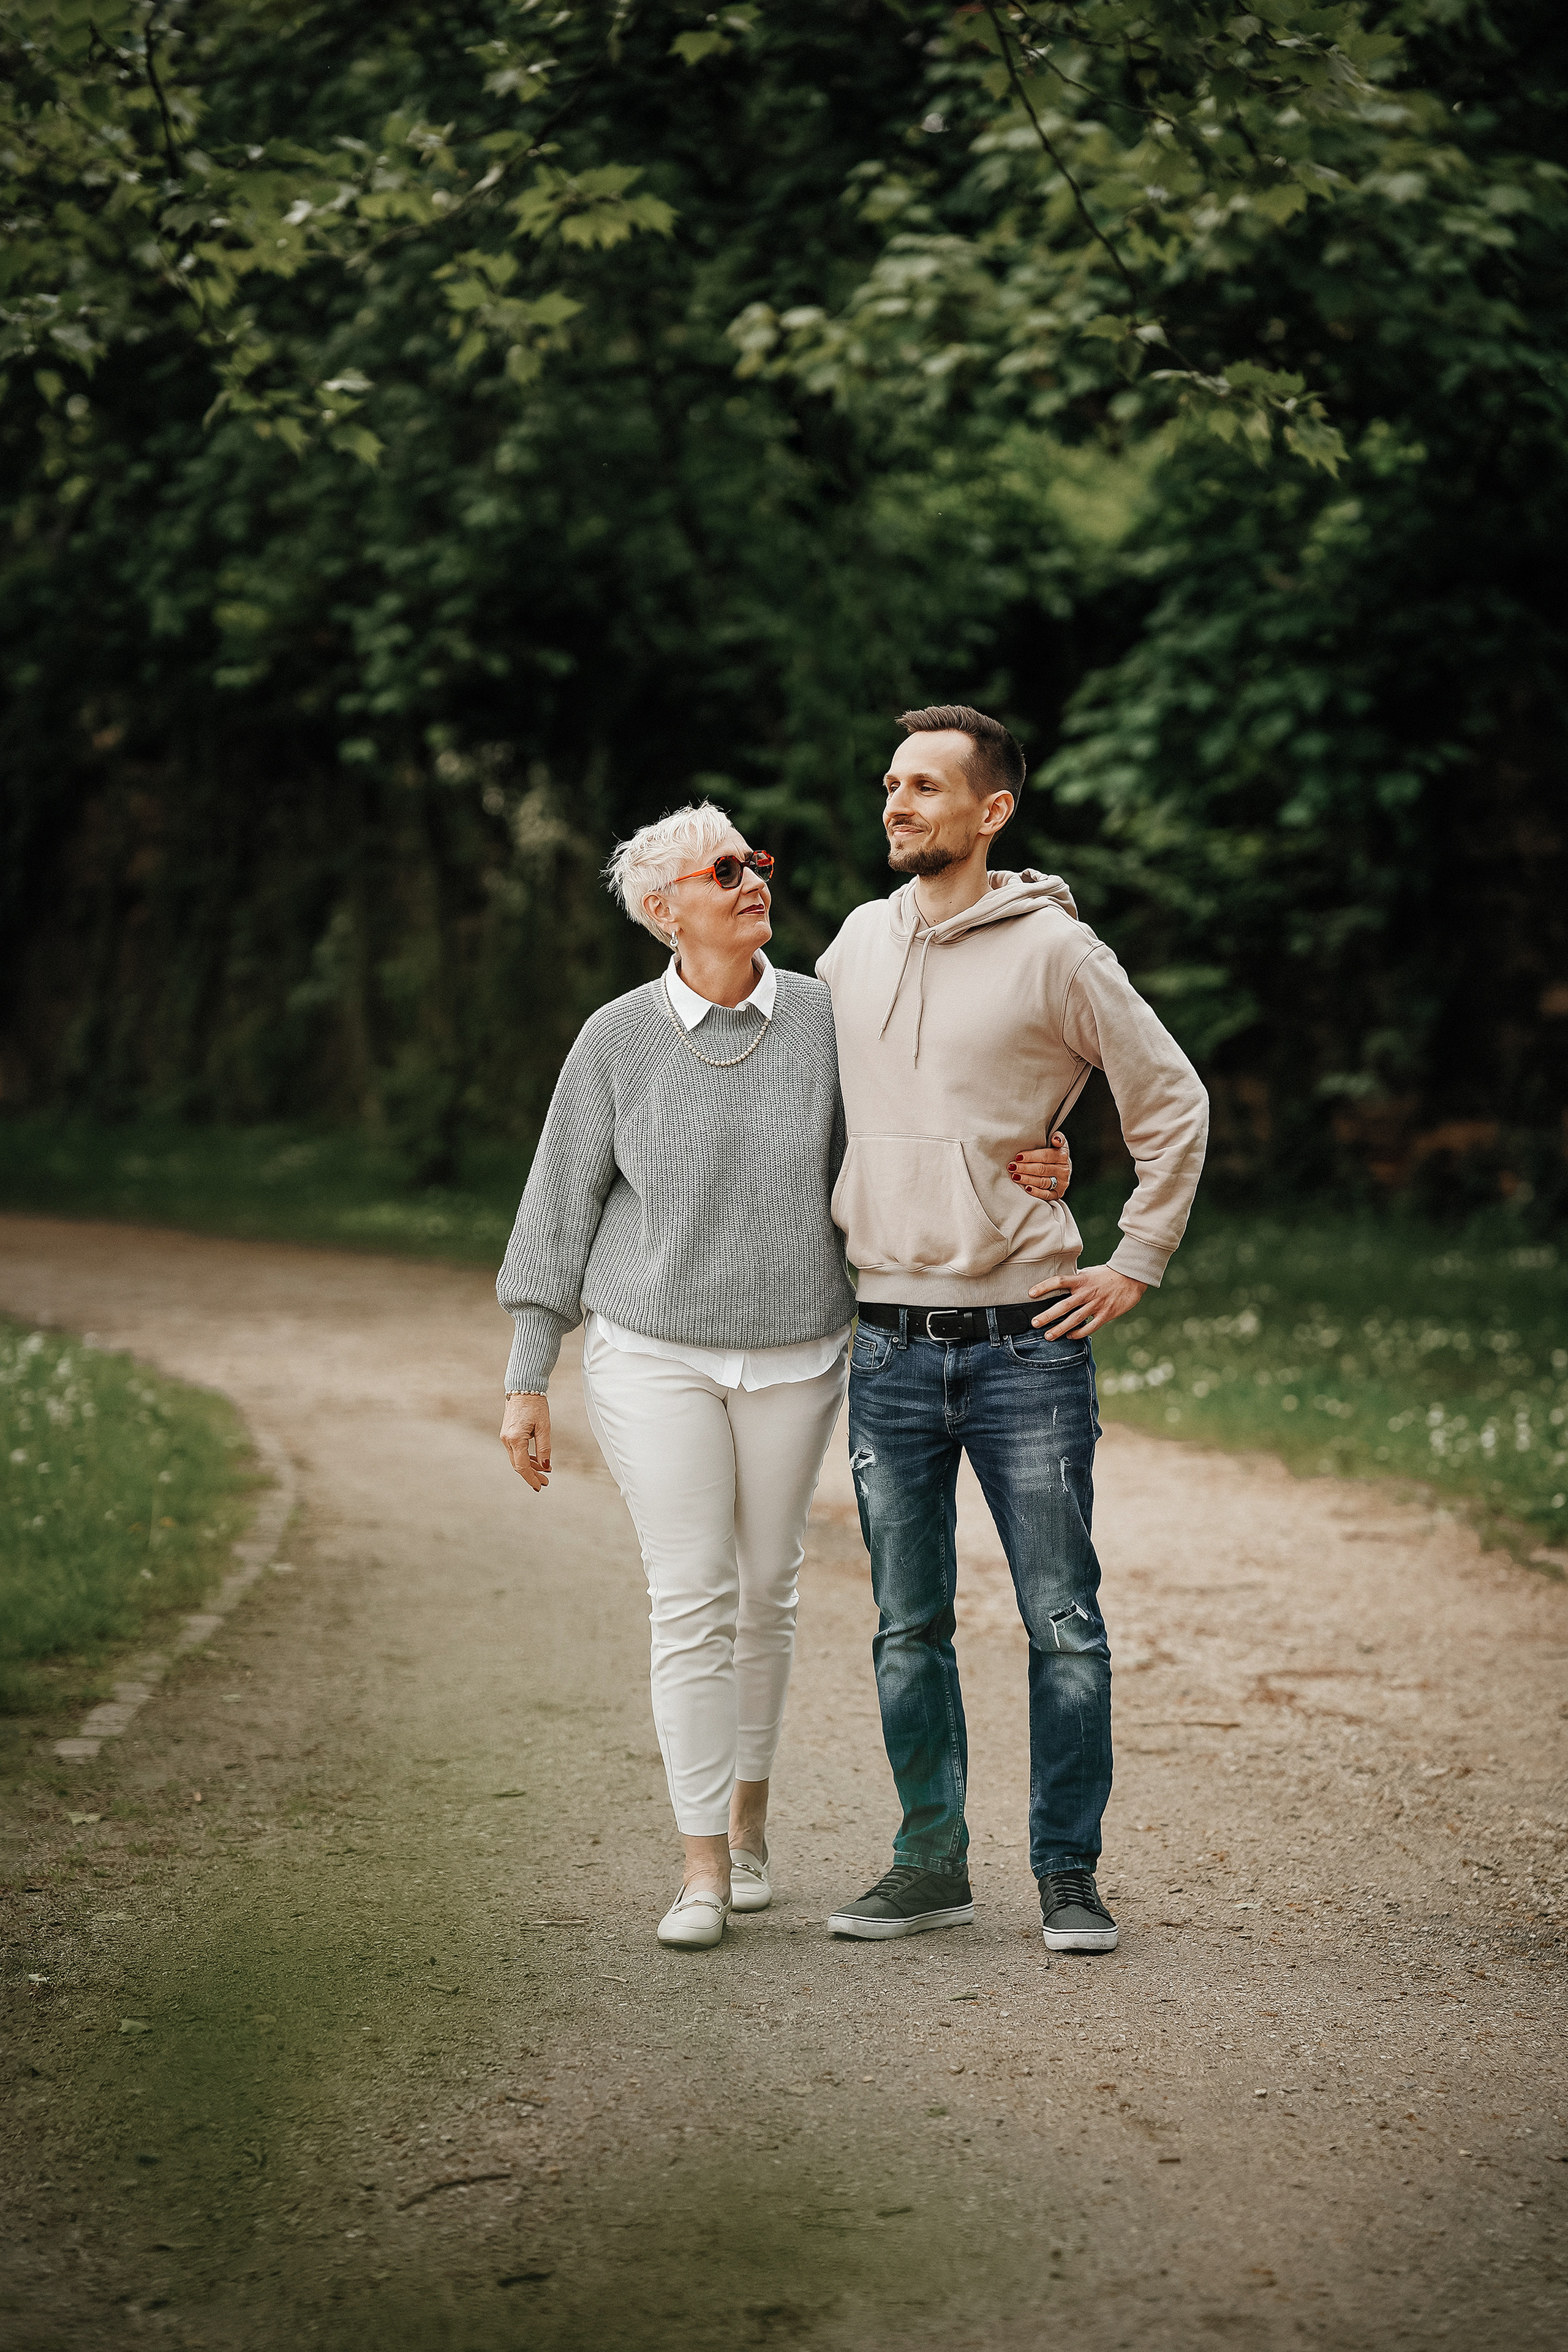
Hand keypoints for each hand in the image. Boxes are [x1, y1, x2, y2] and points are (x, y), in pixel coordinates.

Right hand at [501, 1392, 551, 1490]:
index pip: (522, 1466)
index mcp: (515, 1439)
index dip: (531, 1478)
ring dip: (530, 1466)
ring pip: (517, 1458)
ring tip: (544, 1472)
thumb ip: (544, 1448)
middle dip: (532, 1475)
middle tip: (545, 1482)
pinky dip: (526, 1457)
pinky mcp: (508, 1433)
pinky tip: (537, 1460)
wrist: (523, 1388)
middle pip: (518, 1465)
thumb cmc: (535, 1405)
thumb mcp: (544, 1427)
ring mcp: (505, 1437)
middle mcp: (507, 1440)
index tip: (540, 1486)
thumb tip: (545, 1465)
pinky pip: (516, 1451)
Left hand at [1008, 1131, 1071, 1200]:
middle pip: (1042, 1169)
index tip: (1018, 1157)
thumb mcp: (1057, 1143)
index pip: (1046, 1156)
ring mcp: (1061, 1183)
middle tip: (1012, 1167)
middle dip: (1025, 1168)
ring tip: (1015, 1176)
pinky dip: (1036, 1192)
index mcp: (1062, 1156)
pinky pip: (1046, 1194)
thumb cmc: (1053, 1154)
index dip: (1031, 1156)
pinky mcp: (1057, 1193)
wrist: (1061, 1169)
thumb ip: (1057, 1138)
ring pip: (1042, 1181)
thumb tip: (1055, 1139)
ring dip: (1027, 1179)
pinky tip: (1027, 1189)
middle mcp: (1063, 1170)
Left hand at [1028, 1264, 1145, 1339]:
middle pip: (1064, 1305)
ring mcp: (1096, 1304)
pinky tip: (1070, 1336)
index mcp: (1081, 1280)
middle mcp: (1087, 1293)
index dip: (1044, 1287)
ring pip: (1075, 1319)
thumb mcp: (1088, 1273)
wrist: (1131, 1277)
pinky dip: (1079, 1333)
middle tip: (1035, 1323)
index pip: (1058, 1281)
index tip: (1030, 1293)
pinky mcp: (1106, 1314)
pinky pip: (1090, 1327)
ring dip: (1060, 1329)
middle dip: (1048, 1315)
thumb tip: (1058, 1285)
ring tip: (1048, 1336)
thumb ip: (1075, 1280)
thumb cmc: (1106, 1275)